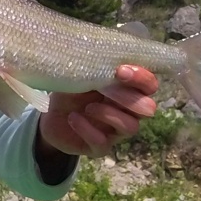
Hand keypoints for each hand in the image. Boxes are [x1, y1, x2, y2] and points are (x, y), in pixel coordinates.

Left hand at [37, 65, 158, 159]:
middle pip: (148, 108)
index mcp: (128, 90)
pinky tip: (73, 118)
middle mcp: (128, 112)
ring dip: (109, 114)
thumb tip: (104, 53)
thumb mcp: (83, 73)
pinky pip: (103, 143)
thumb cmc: (72, 89)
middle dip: (128, 97)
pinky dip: (87, 129)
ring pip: (131, 127)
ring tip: (88, 106)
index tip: (121, 70)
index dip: (141, 78)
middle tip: (103, 87)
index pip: (150, 85)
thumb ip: (98, 66)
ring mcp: (115, 132)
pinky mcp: (99, 147)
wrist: (50, 115)